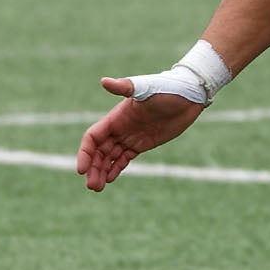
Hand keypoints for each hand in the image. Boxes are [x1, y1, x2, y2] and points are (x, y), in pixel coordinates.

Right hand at [75, 77, 202, 191]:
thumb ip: (124, 87)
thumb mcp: (145, 88)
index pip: (93, 137)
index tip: (81, 169)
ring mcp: (130, 136)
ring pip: (109, 157)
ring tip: (96, 188)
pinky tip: (109, 180)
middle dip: (92, 167)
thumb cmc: (165, 88)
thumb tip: (104, 81)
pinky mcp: (142, 143)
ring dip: (101, 171)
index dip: (85, 152)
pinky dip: (115, 169)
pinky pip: (124, 158)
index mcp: (115, 117)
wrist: (188, 95)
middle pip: (98, 151)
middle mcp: (119, 128)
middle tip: (91, 186)